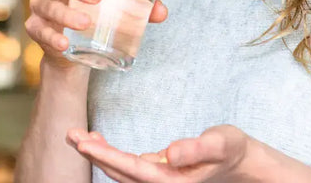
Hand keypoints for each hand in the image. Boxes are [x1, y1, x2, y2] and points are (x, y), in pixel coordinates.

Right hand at [25, 0, 168, 71]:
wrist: (72, 52)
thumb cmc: (95, 17)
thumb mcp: (115, 8)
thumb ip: (139, 8)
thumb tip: (161, 12)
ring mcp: (42, 8)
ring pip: (49, 7)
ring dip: (67, 14)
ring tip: (86, 23)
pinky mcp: (37, 30)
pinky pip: (41, 31)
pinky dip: (53, 37)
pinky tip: (65, 43)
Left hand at [66, 125, 252, 182]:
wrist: (240, 162)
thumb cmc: (232, 150)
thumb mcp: (222, 143)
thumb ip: (198, 149)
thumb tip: (171, 153)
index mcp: (174, 182)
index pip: (133, 169)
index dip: (106, 156)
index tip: (84, 144)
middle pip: (119, 173)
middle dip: (93, 153)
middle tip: (70, 133)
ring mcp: (158, 181)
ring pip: (120, 171)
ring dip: (98, 154)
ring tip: (77, 135)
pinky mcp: (156, 174)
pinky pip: (126, 167)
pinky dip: (109, 154)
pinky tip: (98, 142)